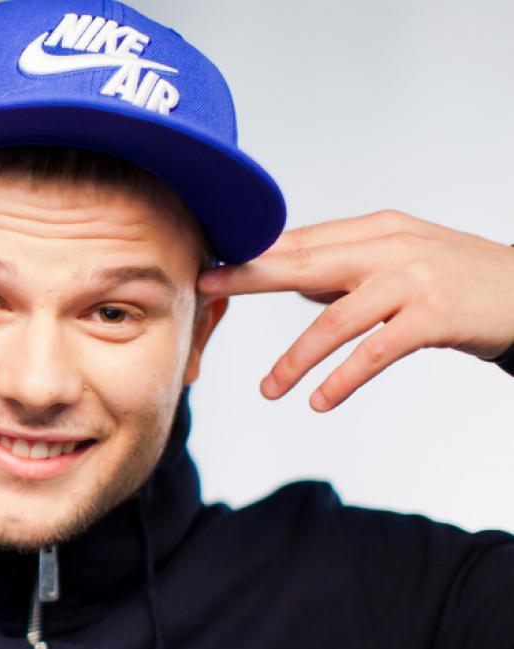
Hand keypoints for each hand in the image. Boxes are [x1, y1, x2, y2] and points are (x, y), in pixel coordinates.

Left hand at [197, 210, 513, 411]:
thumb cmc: (462, 277)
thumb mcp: (402, 258)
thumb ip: (348, 268)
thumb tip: (293, 284)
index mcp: (375, 229)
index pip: (301, 240)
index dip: (252, 254)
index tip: (209, 264)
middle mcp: (389, 248)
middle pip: (304, 264)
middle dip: (249, 278)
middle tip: (203, 290)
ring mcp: (412, 281)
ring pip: (334, 320)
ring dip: (295, 358)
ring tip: (268, 390)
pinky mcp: (433, 317)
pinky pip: (374, 352)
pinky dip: (342, 379)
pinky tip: (319, 401)